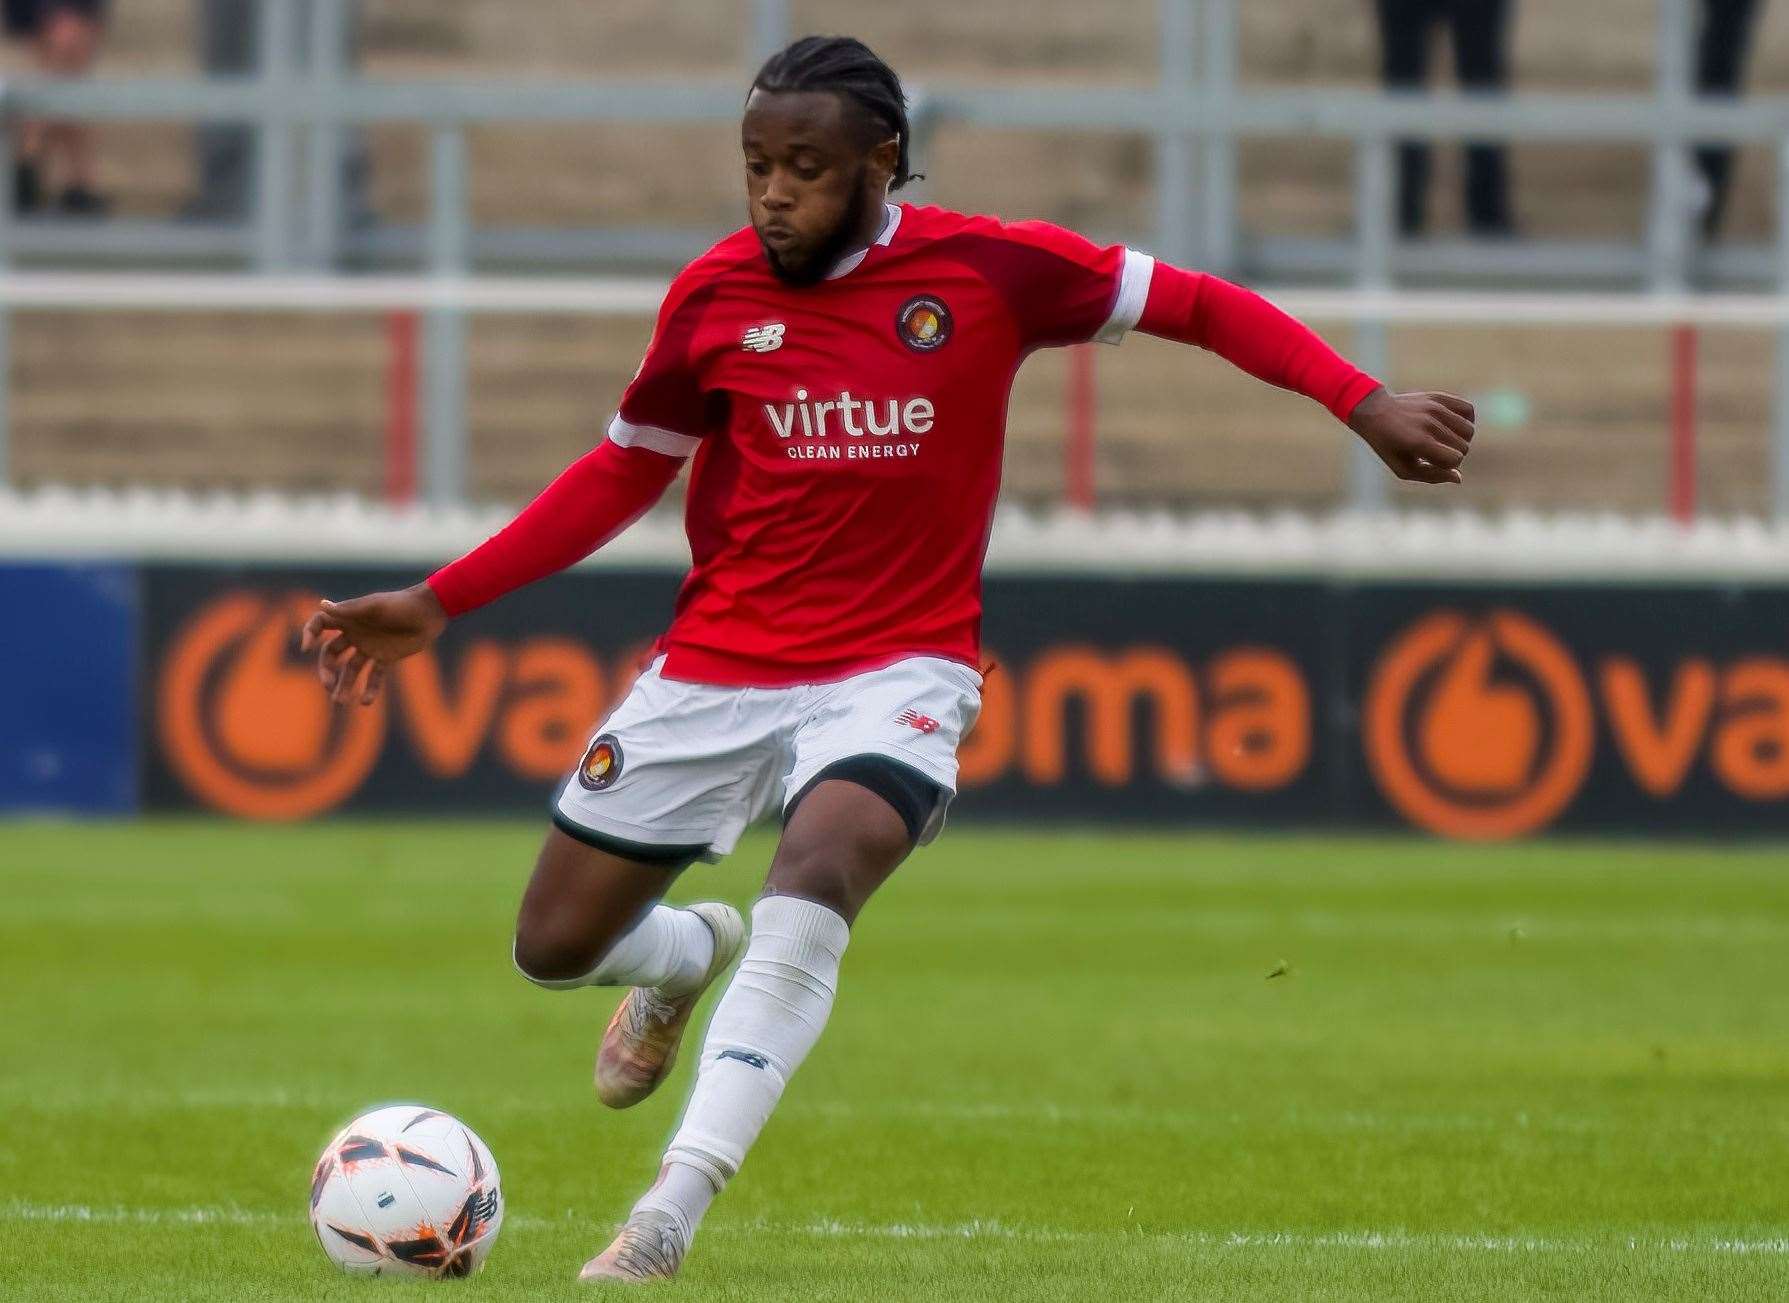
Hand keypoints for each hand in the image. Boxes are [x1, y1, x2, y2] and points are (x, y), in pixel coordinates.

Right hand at [299, 582, 447, 705]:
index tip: (306, 648)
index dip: (309, 634)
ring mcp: (370, 646)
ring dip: (344, 685)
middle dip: (326, 670)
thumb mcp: (374, 607)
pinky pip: (375, 675)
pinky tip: (366, 702)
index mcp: (348, 618)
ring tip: (341, 702)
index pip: (320, 624)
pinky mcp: (386, 657)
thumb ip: (349, 610)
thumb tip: (322, 605)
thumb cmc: (401, 604)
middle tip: (329, 686)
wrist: (429, 612)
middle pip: (331, 654)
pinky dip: (371, 688)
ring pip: (351, 669)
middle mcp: (355, 633)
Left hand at [1348, 388, 1475, 485]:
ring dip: (1461, 440)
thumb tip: (1459, 478)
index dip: (1447, 466)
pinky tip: (1453, 426)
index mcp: (1419, 442)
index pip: (1455, 459)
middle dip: (1453, 454)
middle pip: (1464, 446)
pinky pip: (1468, 409)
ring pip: (1469, 430)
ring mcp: (1436, 408)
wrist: (1374, 411)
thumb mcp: (1402, 468)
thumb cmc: (1388, 445)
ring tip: (1446, 440)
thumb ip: (1431, 476)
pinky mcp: (1439, 397)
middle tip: (1436, 452)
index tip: (1433, 462)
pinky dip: (1467, 420)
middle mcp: (1430, 423)